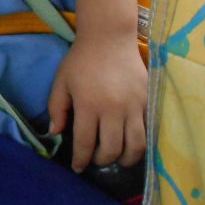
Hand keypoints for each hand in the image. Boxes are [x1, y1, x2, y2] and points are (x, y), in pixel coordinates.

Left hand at [47, 31, 146, 171]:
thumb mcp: (62, 81)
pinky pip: (148, 130)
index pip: (85, 143)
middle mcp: (112, 109)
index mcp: (88, 104)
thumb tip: (56, 133)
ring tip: (116, 157)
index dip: (80, 160)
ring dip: (125, 158)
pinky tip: (131, 143)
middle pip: (111, 149)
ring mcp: (133, 106)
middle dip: (101, 161)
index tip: (78, 167)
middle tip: (95, 159)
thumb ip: (56, 108)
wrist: (109, 37)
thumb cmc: (82, 59)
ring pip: (135, 146)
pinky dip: (140, 143)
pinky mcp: (147, 101)